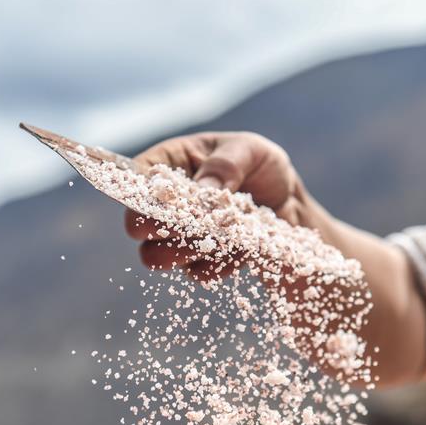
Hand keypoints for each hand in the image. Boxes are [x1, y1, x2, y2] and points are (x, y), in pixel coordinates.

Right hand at [124, 131, 314, 279]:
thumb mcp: (249, 151)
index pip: (135, 180)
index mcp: (170, 163)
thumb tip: (203, 190)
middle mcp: (167, 204)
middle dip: (160, 228)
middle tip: (193, 223)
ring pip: (158, 256)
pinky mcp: (202, 261)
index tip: (167, 202)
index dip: (141, 194)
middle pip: (137, 225)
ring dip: (187, 251)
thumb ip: (225, 164)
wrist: (289, 201)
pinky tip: (243, 250)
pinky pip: (197, 273)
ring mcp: (180, 237)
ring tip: (223, 238)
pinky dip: (219, 264)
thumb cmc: (262, 165)